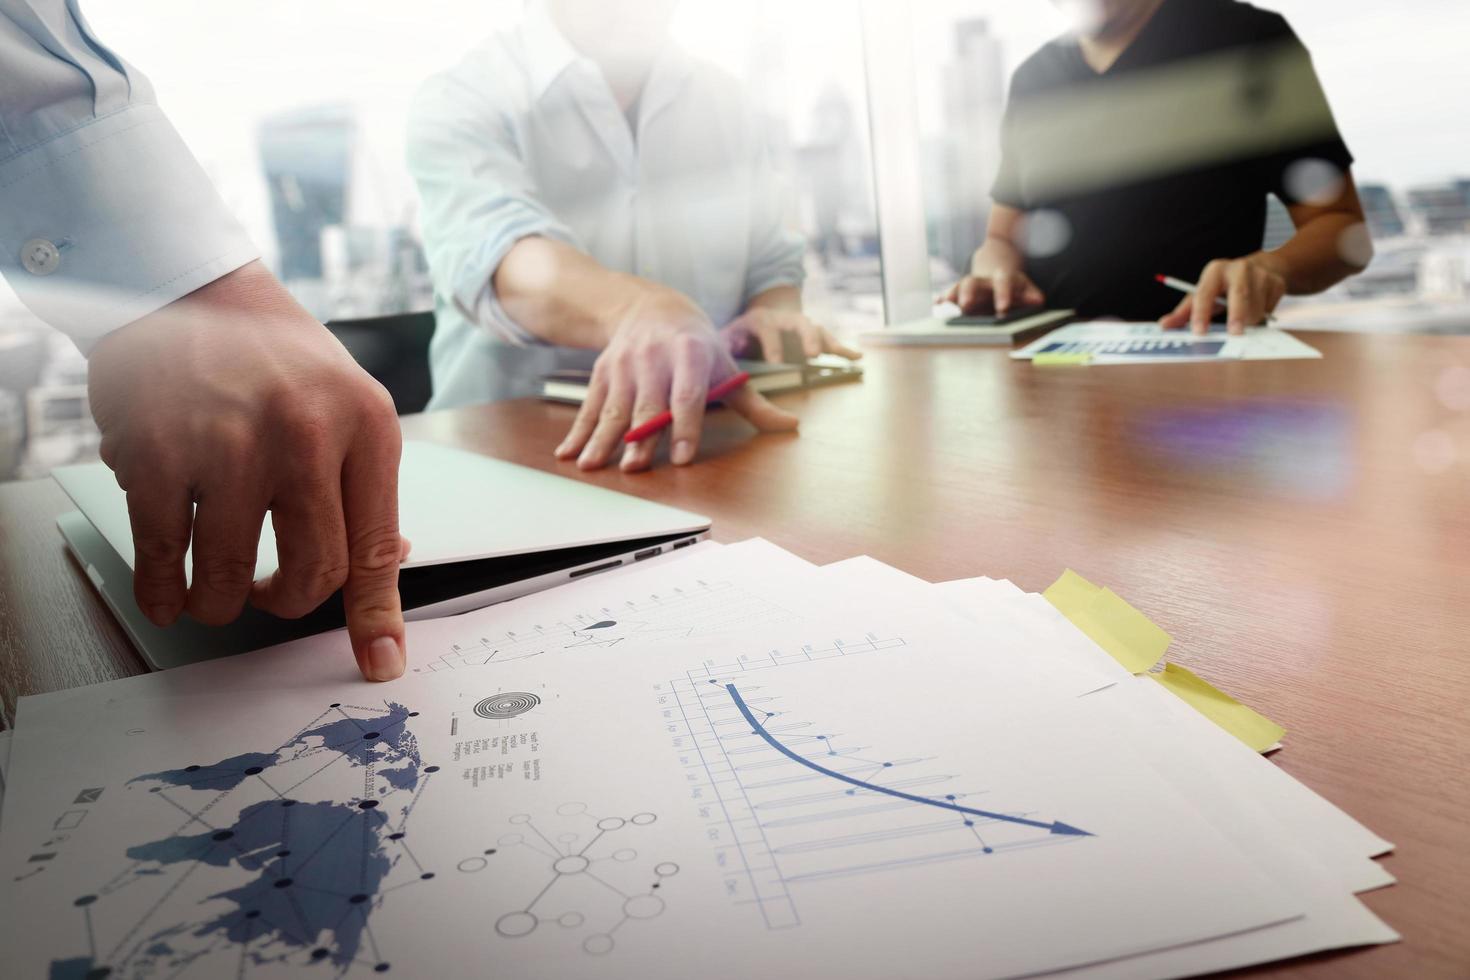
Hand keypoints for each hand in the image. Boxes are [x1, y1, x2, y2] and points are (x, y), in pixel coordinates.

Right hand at [88, 261, 408, 681]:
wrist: (189, 288)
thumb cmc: (276, 357)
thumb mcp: (349, 405)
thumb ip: (364, 484)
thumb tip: (387, 561)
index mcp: (367, 425)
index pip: (375, 546)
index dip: (377, 616)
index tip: (381, 662)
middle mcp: (305, 433)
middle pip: (311, 573)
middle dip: (286, 603)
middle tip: (268, 598)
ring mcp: (228, 443)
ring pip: (232, 577)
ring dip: (220, 603)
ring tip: (214, 592)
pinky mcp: (156, 452)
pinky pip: (164, 556)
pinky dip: (165, 591)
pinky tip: (168, 593)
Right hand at [553, 284, 797, 472]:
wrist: (650, 306)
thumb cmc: (696, 345)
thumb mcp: (726, 365)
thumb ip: (754, 403)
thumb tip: (791, 427)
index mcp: (690, 354)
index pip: (687, 395)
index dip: (686, 426)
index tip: (683, 456)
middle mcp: (653, 358)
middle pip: (646, 404)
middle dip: (640, 437)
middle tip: (635, 469)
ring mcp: (624, 365)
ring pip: (612, 407)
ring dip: (602, 440)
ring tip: (593, 467)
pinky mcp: (602, 372)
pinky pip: (588, 405)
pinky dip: (578, 431)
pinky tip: (568, 453)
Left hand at [722, 308, 860, 363]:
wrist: (762, 315)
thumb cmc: (742, 333)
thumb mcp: (729, 336)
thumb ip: (726, 346)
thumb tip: (718, 361)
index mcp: (761, 319)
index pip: (767, 329)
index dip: (772, 344)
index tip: (777, 362)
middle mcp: (785, 320)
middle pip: (799, 324)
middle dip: (807, 338)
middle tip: (812, 355)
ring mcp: (802, 326)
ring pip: (818, 330)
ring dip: (829, 342)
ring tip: (843, 355)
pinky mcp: (814, 336)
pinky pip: (830, 341)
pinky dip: (843, 349)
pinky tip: (857, 358)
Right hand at [941, 268, 1044, 315]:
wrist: (998, 267)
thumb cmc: (1014, 286)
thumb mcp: (1027, 287)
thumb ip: (1032, 295)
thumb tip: (1037, 301)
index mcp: (1002, 278)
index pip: (1002, 282)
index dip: (1003, 294)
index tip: (1003, 308)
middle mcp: (982, 281)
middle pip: (972, 281)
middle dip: (968, 293)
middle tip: (965, 306)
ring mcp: (969, 286)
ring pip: (958, 286)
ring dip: (951, 295)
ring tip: (945, 304)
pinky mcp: (960, 293)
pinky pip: (949, 293)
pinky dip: (942, 298)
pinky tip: (937, 304)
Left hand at [1159, 255, 1285, 334]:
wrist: (1260, 269)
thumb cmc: (1223, 287)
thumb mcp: (1202, 294)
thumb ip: (1184, 312)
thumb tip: (1164, 325)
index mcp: (1215, 271)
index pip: (1205, 293)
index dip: (1200, 313)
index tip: (1198, 332)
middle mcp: (1239, 268)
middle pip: (1239, 294)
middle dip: (1237, 314)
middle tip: (1234, 333)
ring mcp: (1261, 274)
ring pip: (1255, 308)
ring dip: (1248, 321)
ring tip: (1242, 318)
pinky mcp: (1277, 283)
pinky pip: (1269, 309)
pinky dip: (1262, 316)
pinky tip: (1258, 307)